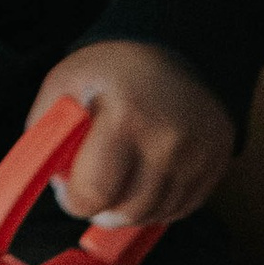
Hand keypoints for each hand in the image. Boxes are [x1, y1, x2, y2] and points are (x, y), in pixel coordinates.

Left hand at [29, 40, 234, 227]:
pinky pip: (180, 209)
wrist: (180, 49)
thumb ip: (47, 130)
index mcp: (126, 117)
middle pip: (126, 212)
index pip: (94, 193)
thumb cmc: (115, 70)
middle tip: (94, 189)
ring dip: (130, 210)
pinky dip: (157, 205)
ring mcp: (197, 157)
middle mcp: (169, 141)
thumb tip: (54, 180)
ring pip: (154, 216)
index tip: (70, 190)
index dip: (74, 200)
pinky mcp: (216, 166)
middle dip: (102, 209)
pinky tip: (147, 181)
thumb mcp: (68, 84)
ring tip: (119, 183)